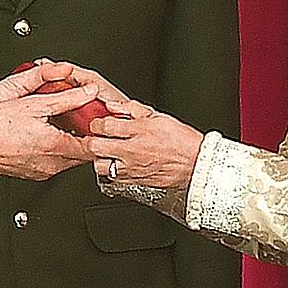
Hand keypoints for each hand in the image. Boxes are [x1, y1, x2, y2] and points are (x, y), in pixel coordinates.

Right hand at [0, 64, 92, 179]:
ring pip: (67, 159)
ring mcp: (40, 171)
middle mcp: (51, 164)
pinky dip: (55, 149)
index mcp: (56, 147)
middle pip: (82, 154)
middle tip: (84, 119)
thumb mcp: (35, 104)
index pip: (93, 147)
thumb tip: (88, 92)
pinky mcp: (31, 172)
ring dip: (69, 143)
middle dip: (85, 137)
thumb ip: (68, 98)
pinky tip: (45, 135)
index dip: (100, 133)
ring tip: (63, 124)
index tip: (101, 122)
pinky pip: (52, 162)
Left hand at [87, 99, 205, 190]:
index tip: (99, 122)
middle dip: (92, 139)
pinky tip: (117, 163)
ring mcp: (131, 168)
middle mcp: (132, 151)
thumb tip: (113, 106)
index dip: (97, 122)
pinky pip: (111, 177)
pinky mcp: (133, 181)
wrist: (195, 164)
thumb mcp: (158, 116)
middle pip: (96, 145)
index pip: (104, 125)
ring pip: (99, 165)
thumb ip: (132, 109)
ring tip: (106, 151)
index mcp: (139, 131)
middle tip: (97, 136)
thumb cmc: (181, 140)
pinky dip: (110, 170)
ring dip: (100, 157)